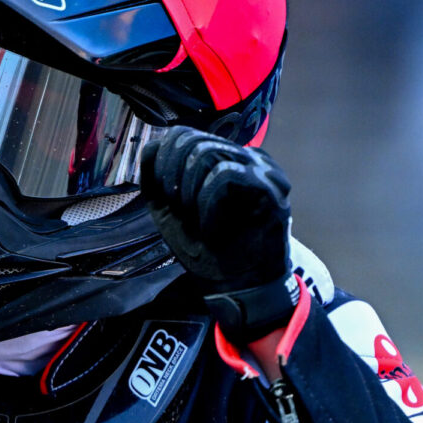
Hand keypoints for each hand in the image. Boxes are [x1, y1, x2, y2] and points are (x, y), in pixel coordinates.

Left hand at [140, 127, 297, 339]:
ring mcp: (263, 170)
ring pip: (207, 154)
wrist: (235, 287)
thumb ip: (158, 177)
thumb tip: (152, 145)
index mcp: (227, 158)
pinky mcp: (270, 189)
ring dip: (190, 193)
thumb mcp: (169, 208)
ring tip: (199, 221)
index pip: (184, 134)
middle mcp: (248, 157)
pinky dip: (208, 206)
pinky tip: (213, 228)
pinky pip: (225, 176)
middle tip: (181, 211)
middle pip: (193, 140)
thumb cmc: (206, 249)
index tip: (167, 197)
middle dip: (173, 178)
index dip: (163, 162)